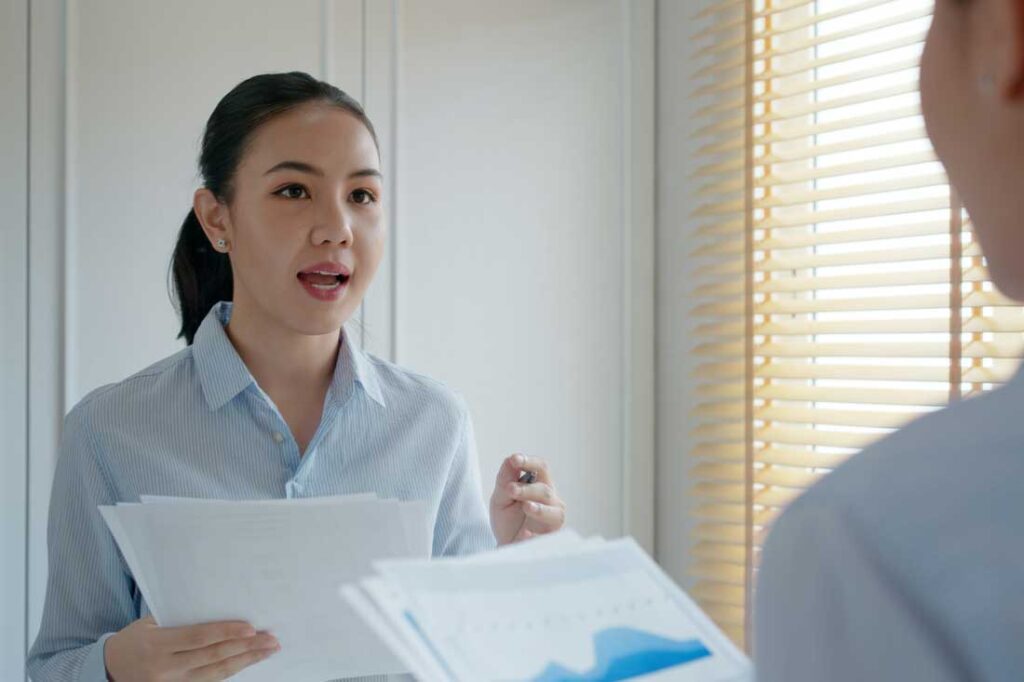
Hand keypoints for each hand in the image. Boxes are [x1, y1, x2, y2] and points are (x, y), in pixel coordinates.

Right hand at [104, 615, 279, 680]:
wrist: (109, 668)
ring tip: (268, 650)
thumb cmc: (134, 638)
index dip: (226, 633)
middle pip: (213, 657)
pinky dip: (231, 670)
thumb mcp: (151, 623)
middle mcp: (165, 668)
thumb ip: (181, 619)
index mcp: (157, 645)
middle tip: (271, 639)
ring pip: (216, 673)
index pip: (199, 638)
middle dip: (246, 647)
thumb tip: (219, 604)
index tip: (251, 628)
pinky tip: (248, 661)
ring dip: (246, 661)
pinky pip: (209, 681)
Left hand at [490, 453, 566, 544]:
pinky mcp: (551, 539)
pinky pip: (548, 537)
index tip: (516, 460)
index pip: (541, 468)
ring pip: (553, 512)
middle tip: (510, 489)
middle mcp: (551, 501)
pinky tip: (525, 534)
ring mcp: (553, 520)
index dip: (530, 462)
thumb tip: (511, 458)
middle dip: (527, 489)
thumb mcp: (501, 497)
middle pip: (545, 490)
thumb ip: (505, 478)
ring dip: (539, 509)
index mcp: (540, 485)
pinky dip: (535, 536)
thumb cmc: (507, 518)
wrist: (505, 545)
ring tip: (526, 507)